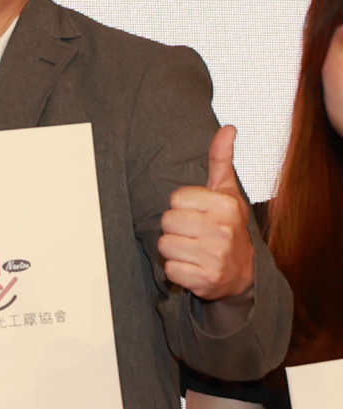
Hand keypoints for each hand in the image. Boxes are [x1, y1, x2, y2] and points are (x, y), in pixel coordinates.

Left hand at [159, 125, 253, 300]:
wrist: (244, 272)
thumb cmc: (229, 227)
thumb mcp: (227, 193)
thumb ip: (221, 161)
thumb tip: (227, 128)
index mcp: (225, 205)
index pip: (175, 199)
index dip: (182, 207)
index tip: (199, 214)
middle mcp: (222, 229)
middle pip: (167, 221)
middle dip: (176, 228)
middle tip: (195, 234)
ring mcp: (214, 256)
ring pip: (164, 245)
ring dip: (174, 250)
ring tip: (194, 250)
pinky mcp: (204, 279)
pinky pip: (170, 270)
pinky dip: (177, 271)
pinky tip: (194, 267)